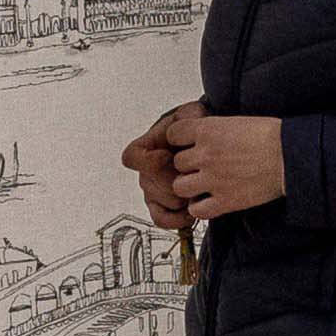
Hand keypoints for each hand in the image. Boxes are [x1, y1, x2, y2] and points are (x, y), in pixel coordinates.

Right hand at [125, 105, 203, 232]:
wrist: (204, 147)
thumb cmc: (194, 130)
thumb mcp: (192, 115)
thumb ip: (190, 115)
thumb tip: (189, 122)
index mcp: (146, 148)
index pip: (132, 157)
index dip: (148, 161)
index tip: (167, 156)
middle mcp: (145, 172)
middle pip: (154, 185)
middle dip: (177, 180)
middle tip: (196, 173)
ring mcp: (151, 191)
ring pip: (165, 202)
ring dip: (185, 196)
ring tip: (201, 186)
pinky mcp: (161, 208)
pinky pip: (162, 221)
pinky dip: (179, 218)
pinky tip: (193, 210)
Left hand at [169, 112, 290, 221]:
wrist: (291, 156)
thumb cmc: (271, 136)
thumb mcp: (236, 121)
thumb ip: (213, 129)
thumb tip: (201, 135)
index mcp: (208, 130)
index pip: (173, 135)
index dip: (179, 140)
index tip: (187, 144)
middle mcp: (206, 154)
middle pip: (177, 163)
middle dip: (187, 165)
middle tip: (201, 166)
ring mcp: (214, 179)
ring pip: (179, 187)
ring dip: (189, 186)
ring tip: (202, 185)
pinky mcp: (226, 201)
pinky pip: (197, 210)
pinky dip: (200, 208)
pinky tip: (210, 201)